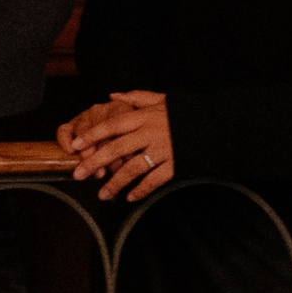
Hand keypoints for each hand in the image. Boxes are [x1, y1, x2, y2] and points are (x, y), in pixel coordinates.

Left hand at [60, 89, 176, 203]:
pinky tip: (130, 197)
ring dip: (115, 183)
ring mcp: (162, 150)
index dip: (92, 135)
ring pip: (132, 169)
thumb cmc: (186, 112)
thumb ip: (136, 97)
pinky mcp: (175, 165)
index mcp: (145, 116)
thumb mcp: (161, 99)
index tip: (74, 144)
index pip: (112, 125)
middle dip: (94, 162)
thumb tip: (112, 95)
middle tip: (77, 174)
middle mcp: (150, 133)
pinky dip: (141, 190)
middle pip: (116, 148)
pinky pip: (153, 180)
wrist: (217, 125)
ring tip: (102, 195)